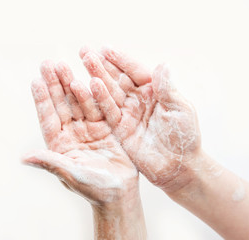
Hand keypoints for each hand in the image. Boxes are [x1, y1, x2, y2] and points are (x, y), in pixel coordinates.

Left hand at [23, 60, 138, 204]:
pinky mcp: (106, 127)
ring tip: (65, 64)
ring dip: (72, 84)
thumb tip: (24, 158)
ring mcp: (89, 129)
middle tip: (48, 63)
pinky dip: (96, 93)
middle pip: (61, 105)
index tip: (36, 80)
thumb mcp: (71, 174)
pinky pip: (100, 107)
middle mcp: (72, 133)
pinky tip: (90, 76)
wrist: (121, 194)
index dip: (42, 100)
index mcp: (59, 144)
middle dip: (54, 85)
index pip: (48, 118)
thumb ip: (51, 162)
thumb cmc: (94, 189)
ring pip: (79, 102)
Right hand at [80, 47, 201, 192]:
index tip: (105, 48)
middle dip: (101, 65)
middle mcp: (138, 100)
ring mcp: (127, 113)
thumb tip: (162, 64)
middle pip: (117, 78)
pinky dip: (97, 99)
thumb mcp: (179, 110)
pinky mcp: (119, 128)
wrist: (177, 167)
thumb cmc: (184, 138)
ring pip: (109, 92)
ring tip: (82, 64)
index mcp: (154, 91)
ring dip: (95, 77)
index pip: (136, 71)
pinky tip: (87, 86)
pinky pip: (106, 111)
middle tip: (85, 51)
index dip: (121, 60)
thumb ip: (167, 89)